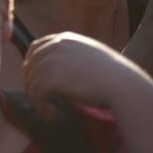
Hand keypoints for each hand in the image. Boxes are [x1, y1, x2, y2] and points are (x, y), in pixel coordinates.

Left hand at [22, 32, 146, 117]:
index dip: (31, 64)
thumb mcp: (89, 56)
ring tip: (46, 110)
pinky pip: (35, 93)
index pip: (35, 48)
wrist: (123, 85)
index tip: (34, 78)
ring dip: (36, 98)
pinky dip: (39, 106)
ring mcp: (51, 61)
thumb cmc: (112, 75)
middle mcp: (55, 46)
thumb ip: (71, 56)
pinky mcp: (51, 78)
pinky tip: (49, 114)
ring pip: (31, 80)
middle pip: (30, 65)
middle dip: (31, 82)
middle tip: (39, 99)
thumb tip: (57, 69)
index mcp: (64, 39)